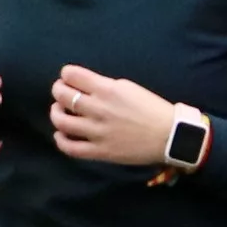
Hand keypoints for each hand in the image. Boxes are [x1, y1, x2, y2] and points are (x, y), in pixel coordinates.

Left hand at [51, 63, 184, 166]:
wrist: (170, 135)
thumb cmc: (152, 108)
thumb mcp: (129, 87)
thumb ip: (105, 86)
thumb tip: (85, 87)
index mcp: (107, 89)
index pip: (72, 75)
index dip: (66, 75)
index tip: (68, 78)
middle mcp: (98, 109)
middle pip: (62, 95)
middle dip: (58, 90)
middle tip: (62, 92)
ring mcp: (97, 132)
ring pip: (61, 121)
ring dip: (56, 113)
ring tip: (60, 112)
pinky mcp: (100, 151)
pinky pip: (71, 148)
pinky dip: (60, 140)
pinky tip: (61, 135)